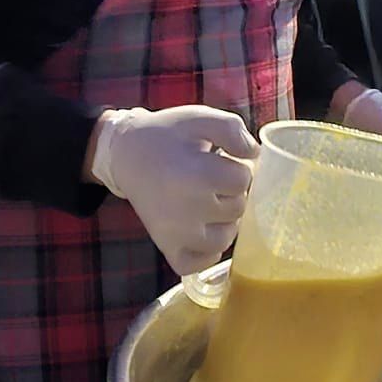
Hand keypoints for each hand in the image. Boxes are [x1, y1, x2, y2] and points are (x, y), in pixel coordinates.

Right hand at [88, 105, 257, 275]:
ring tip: (209, 201)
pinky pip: (198, 263)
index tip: (223, 159)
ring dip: (225, 220)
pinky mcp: (165, 246)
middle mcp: (186, 210)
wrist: (126, 153)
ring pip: (225, 238)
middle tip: (213, 178)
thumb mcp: (201, 118)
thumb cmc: (168, 134)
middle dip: (232, 191)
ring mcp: (174, 233)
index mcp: (197, 175)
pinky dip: (207, 251)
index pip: (244, 179)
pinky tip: (205, 229)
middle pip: (238, 208)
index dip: (239, 166)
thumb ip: (234, 131)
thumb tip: (256, 154)